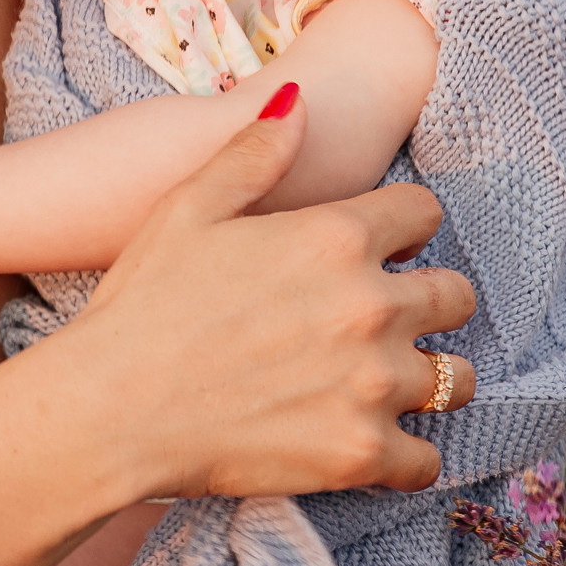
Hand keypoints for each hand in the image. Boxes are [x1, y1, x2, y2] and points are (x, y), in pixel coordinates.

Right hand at [55, 84, 476, 501]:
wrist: (110, 410)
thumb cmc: (141, 306)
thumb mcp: (187, 208)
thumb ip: (254, 153)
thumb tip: (299, 104)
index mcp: (336, 237)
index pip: (425, 214)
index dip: (404, 228)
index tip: (384, 250)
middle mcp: (370, 306)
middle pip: (456, 296)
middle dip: (428, 303)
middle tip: (382, 322)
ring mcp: (372, 384)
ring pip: (455, 379)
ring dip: (428, 380)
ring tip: (383, 385)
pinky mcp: (361, 453)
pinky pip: (426, 462)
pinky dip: (406, 458)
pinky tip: (372, 445)